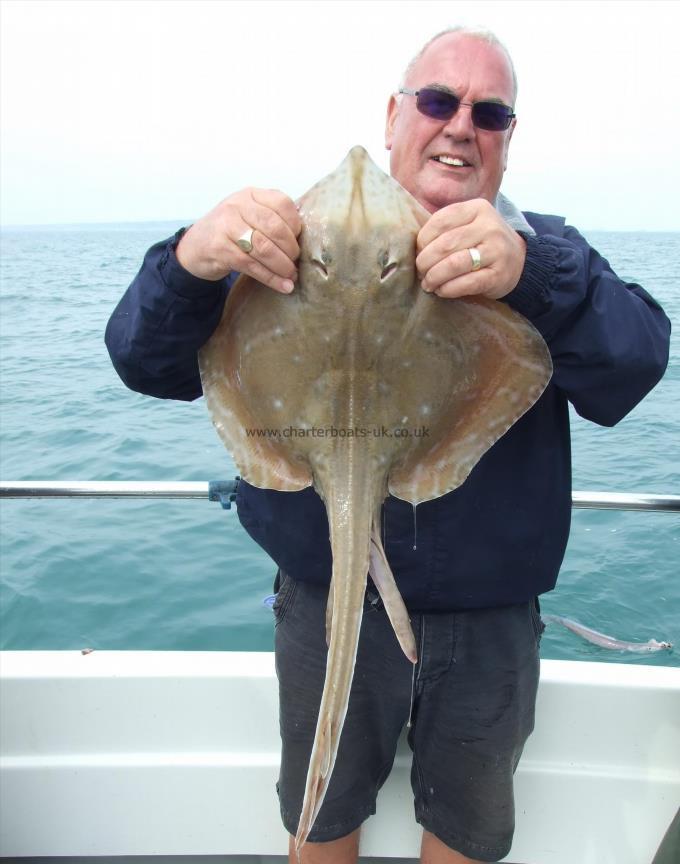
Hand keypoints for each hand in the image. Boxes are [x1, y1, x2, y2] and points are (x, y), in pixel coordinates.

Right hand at [176, 188, 301, 293]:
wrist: (195, 247)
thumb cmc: (229, 232)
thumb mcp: (248, 215)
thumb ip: (272, 218)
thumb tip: (305, 237)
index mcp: (250, 194)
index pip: (282, 203)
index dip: (295, 225)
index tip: (300, 241)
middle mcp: (237, 206)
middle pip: (274, 227)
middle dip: (290, 249)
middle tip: (295, 263)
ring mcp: (226, 226)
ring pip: (264, 248)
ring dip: (282, 266)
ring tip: (291, 276)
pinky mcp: (220, 249)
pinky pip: (252, 265)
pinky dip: (271, 278)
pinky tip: (283, 286)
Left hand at [416, 199, 525, 299]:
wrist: (520, 260)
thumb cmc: (484, 243)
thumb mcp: (469, 225)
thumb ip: (446, 229)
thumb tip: (414, 248)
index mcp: (477, 209)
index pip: (440, 222)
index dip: (423, 240)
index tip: (418, 253)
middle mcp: (489, 226)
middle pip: (445, 245)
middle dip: (425, 262)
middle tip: (420, 272)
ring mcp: (496, 251)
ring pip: (454, 264)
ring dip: (434, 277)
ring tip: (428, 284)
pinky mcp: (498, 275)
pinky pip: (466, 283)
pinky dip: (448, 289)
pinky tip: (442, 291)